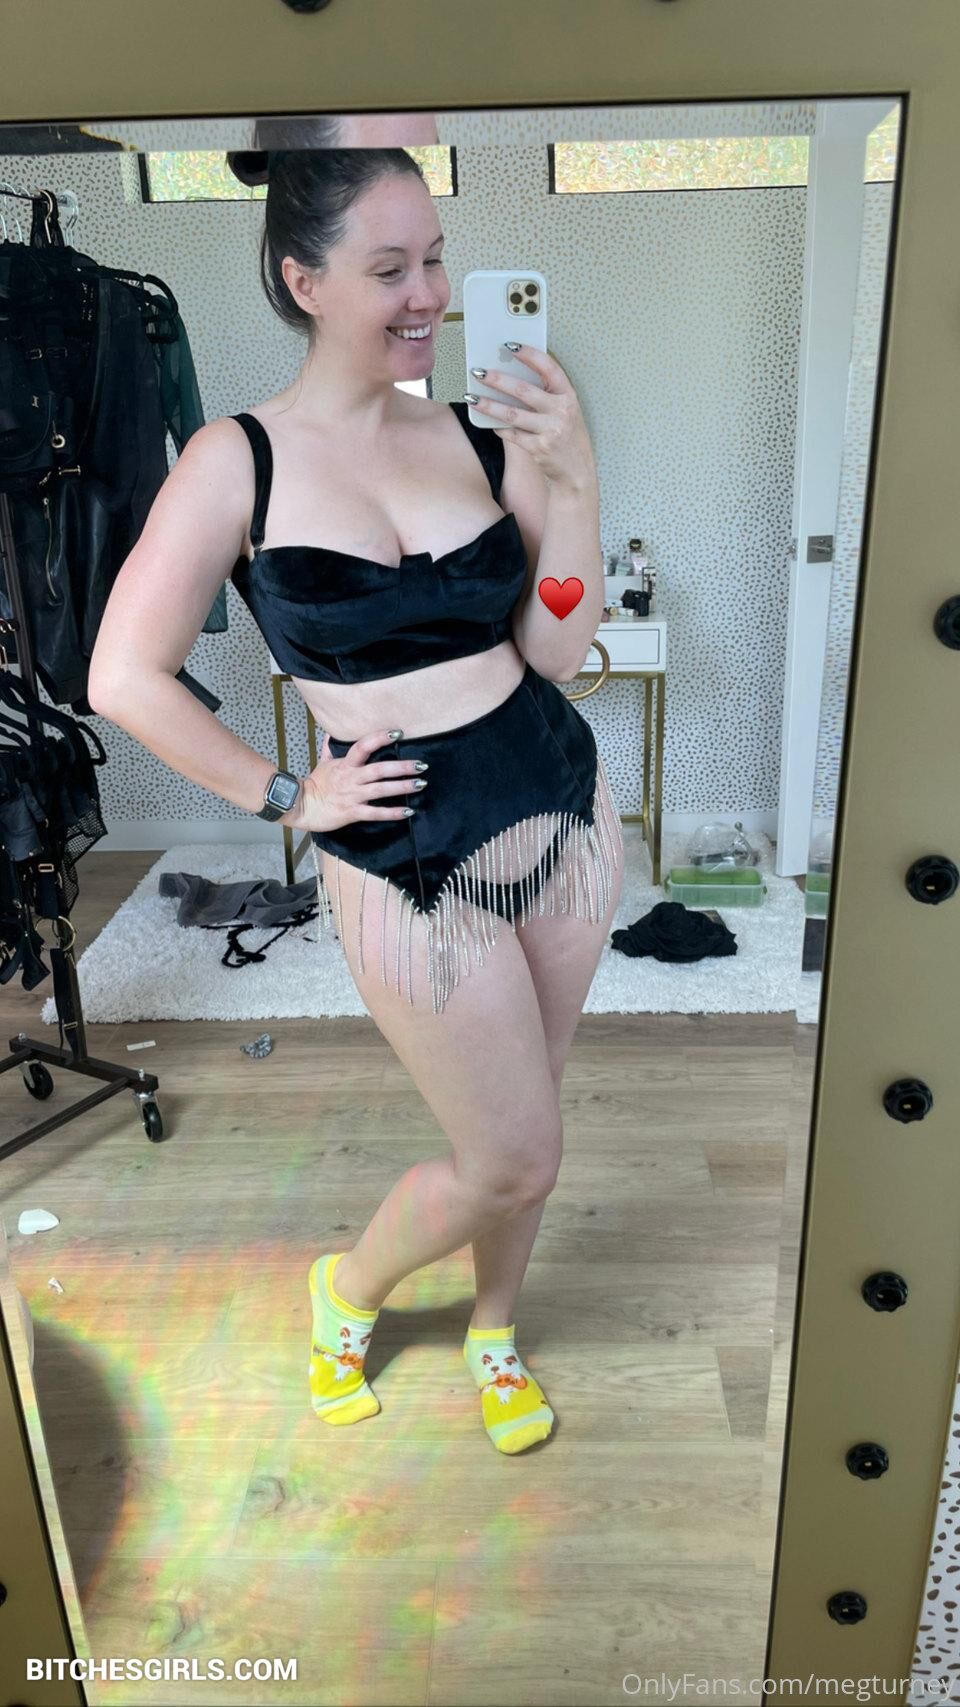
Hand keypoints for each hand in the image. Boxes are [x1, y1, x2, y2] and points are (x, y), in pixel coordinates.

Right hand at [286, 729, 427, 833]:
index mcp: (345, 764)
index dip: (379, 738)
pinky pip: (375, 813)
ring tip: (420, 783)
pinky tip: (408, 811)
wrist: (300, 807)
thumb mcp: (323, 763)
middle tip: (421, 765)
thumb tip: (331, 733)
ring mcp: (352, 795)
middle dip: (401, 767)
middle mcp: (351, 778)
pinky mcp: (352, 813)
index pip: (363, 746)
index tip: (397, 732)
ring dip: (402, 787)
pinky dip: (392, 813)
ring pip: (380, 789)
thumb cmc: (315, 785)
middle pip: (379, 769)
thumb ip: (330, 748)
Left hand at [466, 344, 596, 491]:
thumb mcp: (564, 409)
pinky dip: (498, 427)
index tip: (509, 345)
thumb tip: (510, 374)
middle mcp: (561, 411)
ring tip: (471, 397)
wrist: (576, 470)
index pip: (548, 368)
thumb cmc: (566, 434)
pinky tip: (488, 422)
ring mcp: (550, 431)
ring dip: (488, 405)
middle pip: (523, 391)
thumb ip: (545, 393)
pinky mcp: (539, 449)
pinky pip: (512, 434)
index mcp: (568, 395)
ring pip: (512, 414)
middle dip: (498, 380)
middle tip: (478, 371)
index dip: (529, 354)